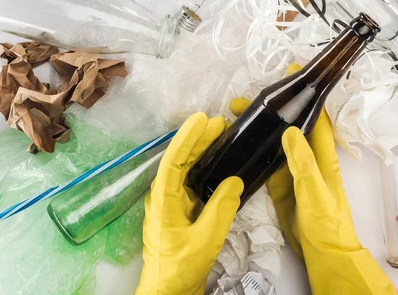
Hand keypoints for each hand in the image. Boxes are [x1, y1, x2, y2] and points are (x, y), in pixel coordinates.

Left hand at [135, 112, 243, 294]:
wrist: (168, 290)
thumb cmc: (181, 266)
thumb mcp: (205, 238)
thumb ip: (221, 208)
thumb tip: (234, 181)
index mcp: (163, 199)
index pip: (174, 159)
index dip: (187, 137)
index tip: (202, 119)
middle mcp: (164, 196)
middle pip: (180, 160)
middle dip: (198, 140)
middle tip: (219, 123)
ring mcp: (171, 204)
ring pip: (185, 170)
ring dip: (201, 152)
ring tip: (219, 135)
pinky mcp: (180, 212)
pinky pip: (191, 183)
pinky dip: (203, 169)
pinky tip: (216, 163)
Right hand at [230, 64, 395, 294]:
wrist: (323, 252)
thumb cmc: (327, 221)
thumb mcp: (315, 190)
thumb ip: (303, 162)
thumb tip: (289, 131)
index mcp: (321, 154)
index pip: (314, 117)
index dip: (305, 95)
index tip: (291, 74)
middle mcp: (307, 156)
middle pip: (288, 125)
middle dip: (270, 109)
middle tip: (241, 102)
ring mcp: (292, 170)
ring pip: (274, 141)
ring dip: (258, 127)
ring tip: (234, 117)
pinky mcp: (280, 184)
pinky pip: (266, 161)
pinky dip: (254, 149)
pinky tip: (239, 143)